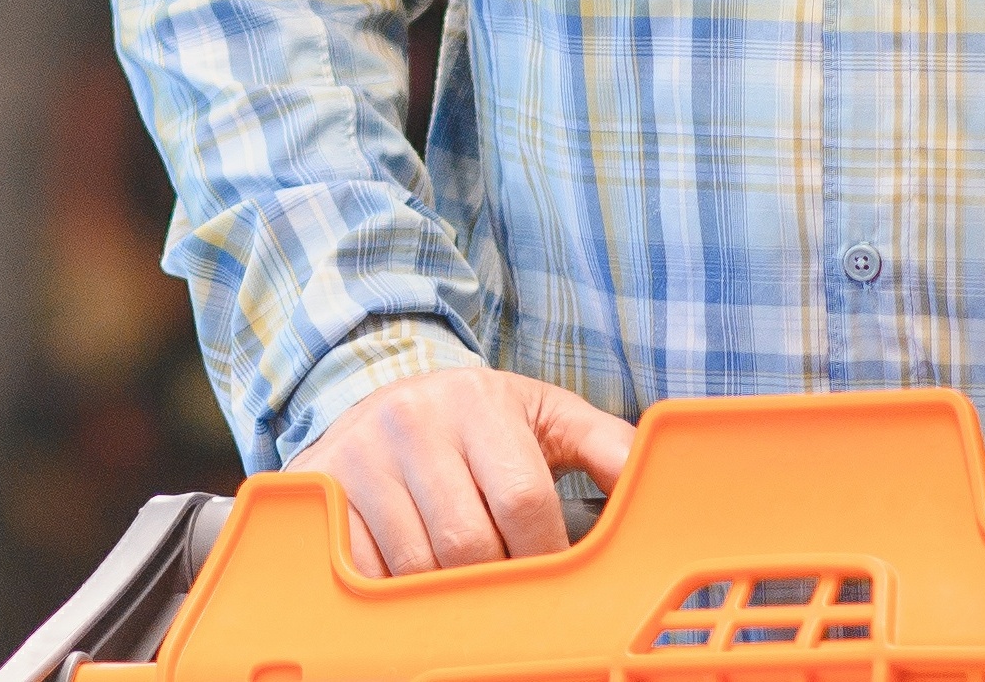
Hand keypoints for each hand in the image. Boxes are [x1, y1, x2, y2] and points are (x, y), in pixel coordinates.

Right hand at [288, 368, 638, 576]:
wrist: (381, 394)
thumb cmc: (478, 420)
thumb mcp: (544, 417)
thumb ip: (607, 447)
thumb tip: (664, 478)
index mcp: (477, 401)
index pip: (523, 502)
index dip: (546, 557)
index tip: (554, 580)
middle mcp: (412, 418)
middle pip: (467, 543)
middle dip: (497, 580)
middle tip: (506, 585)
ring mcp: (359, 453)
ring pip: (415, 565)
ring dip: (446, 591)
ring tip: (462, 577)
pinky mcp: (320, 485)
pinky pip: (362, 568)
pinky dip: (394, 588)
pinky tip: (412, 574)